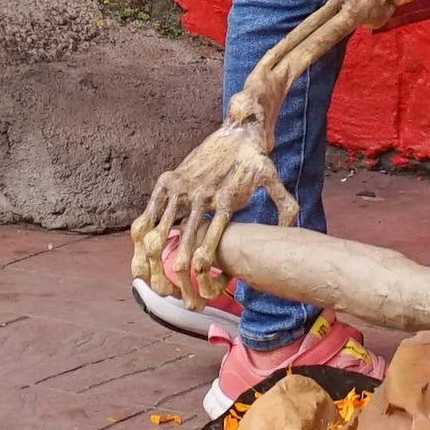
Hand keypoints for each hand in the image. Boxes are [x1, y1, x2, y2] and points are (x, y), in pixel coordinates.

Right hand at [129, 110, 298, 306]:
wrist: (237, 129)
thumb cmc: (255, 161)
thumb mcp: (273, 181)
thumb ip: (284, 206)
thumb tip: (289, 230)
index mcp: (225, 201)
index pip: (209, 245)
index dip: (204, 274)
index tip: (204, 294)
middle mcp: (200, 196)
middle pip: (183, 245)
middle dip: (179, 278)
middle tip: (181, 300)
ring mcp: (181, 187)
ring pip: (160, 232)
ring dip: (154, 263)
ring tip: (155, 286)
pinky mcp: (168, 180)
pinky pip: (148, 212)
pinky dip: (141, 237)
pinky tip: (139, 259)